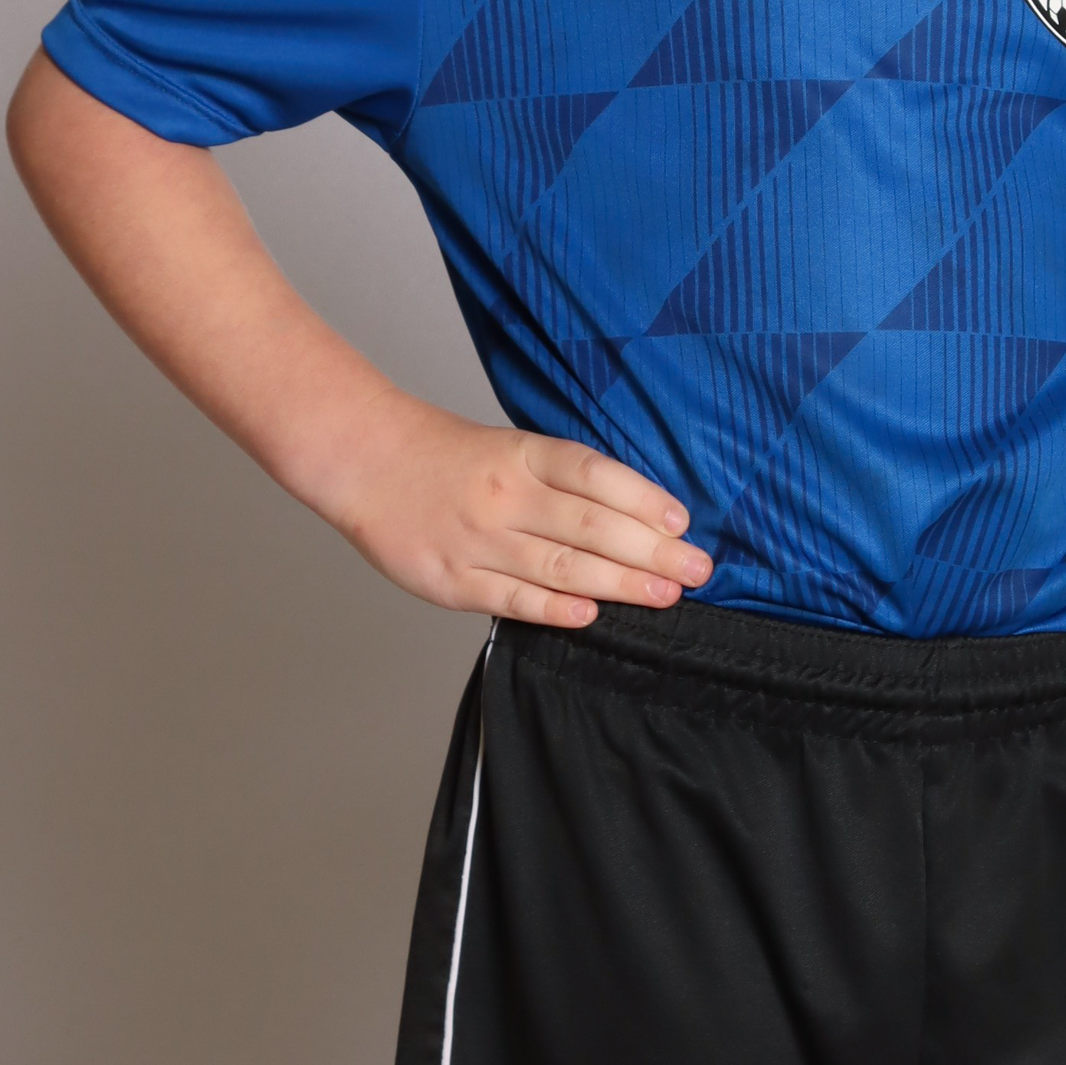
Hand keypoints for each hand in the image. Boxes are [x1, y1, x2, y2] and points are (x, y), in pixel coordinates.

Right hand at [326, 398, 712, 627]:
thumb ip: (566, 480)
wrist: (368, 462)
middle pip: (590, 525)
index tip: (682, 522)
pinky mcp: (451, 580)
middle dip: (651, 552)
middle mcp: (505, 495)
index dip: (643, 498)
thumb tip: (642, 516)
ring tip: (665, 595)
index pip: (595, 474)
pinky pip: (511, 599)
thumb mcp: (513, 447)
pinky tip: (592, 616)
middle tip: (697, 570)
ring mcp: (477, 539)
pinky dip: (554, 610)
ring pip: (560, 566)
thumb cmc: (453, 457)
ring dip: (619, 585)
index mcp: (524, 454)